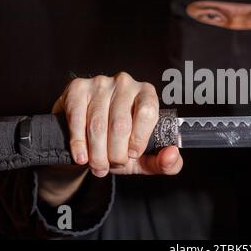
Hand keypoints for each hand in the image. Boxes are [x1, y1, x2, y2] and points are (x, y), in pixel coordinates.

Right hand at [53, 72, 182, 177]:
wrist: (86, 137)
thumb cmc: (121, 144)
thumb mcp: (145, 157)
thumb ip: (164, 162)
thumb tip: (172, 154)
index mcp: (147, 94)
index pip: (147, 112)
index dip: (139, 138)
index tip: (132, 154)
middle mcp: (125, 83)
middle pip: (120, 123)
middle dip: (116, 153)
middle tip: (113, 165)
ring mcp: (100, 83)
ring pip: (98, 125)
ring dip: (97, 153)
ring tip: (98, 166)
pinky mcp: (77, 88)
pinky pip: (77, 119)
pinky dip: (79, 144)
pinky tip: (82, 157)